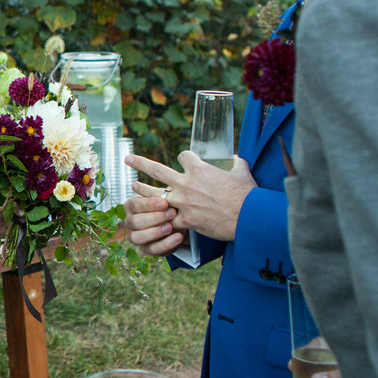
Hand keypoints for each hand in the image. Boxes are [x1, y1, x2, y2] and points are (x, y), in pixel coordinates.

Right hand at [120, 184, 181, 257]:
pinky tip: (179, 237)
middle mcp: (130, 222)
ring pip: (138, 237)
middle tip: (172, 213)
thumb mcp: (166, 197)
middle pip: (135, 222)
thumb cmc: (170, 205)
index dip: (149, 204)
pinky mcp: (147, 250)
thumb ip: (156, 194)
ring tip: (171, 227)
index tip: (165, 202)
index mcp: (131, 207)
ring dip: (156, 232)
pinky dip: (167, 244)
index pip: (134, 205)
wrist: (181, 221)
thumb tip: (136, 185)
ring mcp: (137, 237)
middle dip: (154, 218)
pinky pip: (153, 250)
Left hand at [125, 152, 256, 241]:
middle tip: (128, 159)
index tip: (185, 160)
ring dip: (142, 190)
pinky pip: (168, 220)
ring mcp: (184, 203)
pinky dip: (160, 219)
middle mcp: (187, 183)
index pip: (183, 156)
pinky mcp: (186, 221)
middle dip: (141, 163)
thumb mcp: (242, 171)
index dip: (185, 158)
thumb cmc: (248, 194)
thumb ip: (236, 162)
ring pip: (155, 195)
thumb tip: (235, 157)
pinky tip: (150, 218)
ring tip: (133, 185)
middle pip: (157, 170)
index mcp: (199, 169)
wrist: (249, 217)